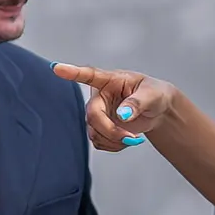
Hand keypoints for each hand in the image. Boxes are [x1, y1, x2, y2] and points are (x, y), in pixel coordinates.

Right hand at [52, 62, 181, 152]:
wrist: (157, 111)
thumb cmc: (154, 94)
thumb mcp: (152, 94)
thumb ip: (137, 103)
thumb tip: (122, 115)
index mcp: (110, 80)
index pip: (89, 75)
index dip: (72, 72)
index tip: (56, 68)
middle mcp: (99, 96)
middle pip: (92, 116)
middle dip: (111, 131)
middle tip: (131, 137)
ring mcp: (98, 114)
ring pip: (94, 132)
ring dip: (114, 140)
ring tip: (133, 138)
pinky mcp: (100, 128)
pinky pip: (99, 143)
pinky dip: (114, 146)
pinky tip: (126, 140)